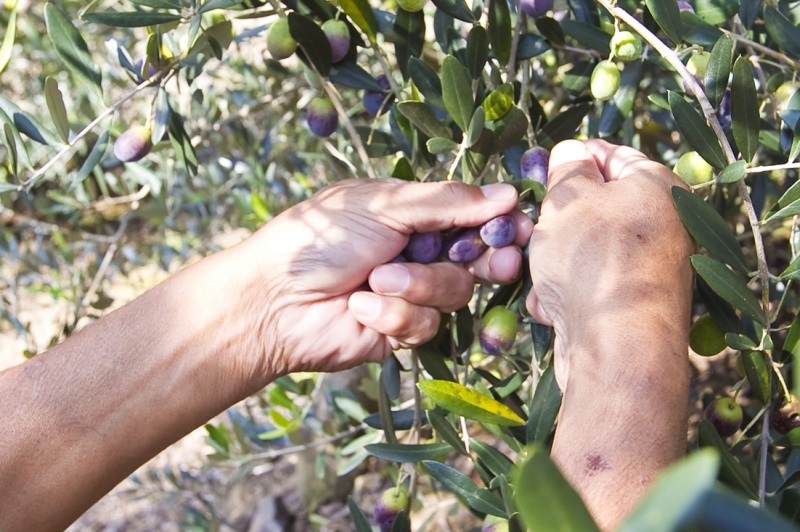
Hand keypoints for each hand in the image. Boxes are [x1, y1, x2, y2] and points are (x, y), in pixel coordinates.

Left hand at [239, 178, 531, 377]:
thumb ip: (446, 202)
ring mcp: (412, 294)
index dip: (499, 223)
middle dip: (485, 260)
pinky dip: (394, 316)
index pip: (473, 216)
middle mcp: (419, 253)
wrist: (274, 300)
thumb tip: (506, 194)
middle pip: (478, 259)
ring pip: (454, 293)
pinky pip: (425, 326)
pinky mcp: (402, 332)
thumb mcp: (383, 206)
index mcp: (414, 214)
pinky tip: (360, 307)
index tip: (518, 226)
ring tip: (376, 279)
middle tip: (496, 261)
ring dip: (418, 286)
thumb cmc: (321, 239)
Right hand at [525, 139, 693, 387]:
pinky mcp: (631, 306)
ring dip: (553, 262)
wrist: (616, 349)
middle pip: (594, 208)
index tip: (538, 171)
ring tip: (542, 278)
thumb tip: (571, 152)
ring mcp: (650, 269)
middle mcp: (664, 225)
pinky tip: (554, 309)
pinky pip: (589, 285)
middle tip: (533, 230)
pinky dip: (567, 293)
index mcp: (658, 186)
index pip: (609, 154)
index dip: (570, 160)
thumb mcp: (568, 198)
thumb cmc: (591, 260)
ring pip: (584, 250)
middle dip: (555, 223)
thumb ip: (567, 167)